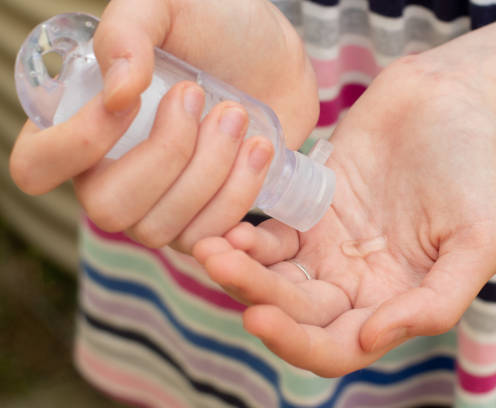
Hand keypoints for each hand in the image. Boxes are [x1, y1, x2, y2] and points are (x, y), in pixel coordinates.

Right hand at [10, 0, 318, 251]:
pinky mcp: (206, 217)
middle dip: (167, 154)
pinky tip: (259, 149)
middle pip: (108, 209)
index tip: (133, 99)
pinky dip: (238, 195)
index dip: (78, 144)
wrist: (275, 56)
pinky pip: (207, 237)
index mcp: (84, 124)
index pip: (38, 166)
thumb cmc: (214, 26)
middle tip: (200, 96)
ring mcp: (162, 204)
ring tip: (239, 116)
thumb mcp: (165, 7)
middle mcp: (114, 174)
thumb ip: (127, 34)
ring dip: (210, 170)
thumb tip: (116, 94)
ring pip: (162, 229)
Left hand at [193, 56, 495, 376]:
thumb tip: (373, 338)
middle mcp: (357, 286)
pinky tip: (229, 231)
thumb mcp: (480, 240)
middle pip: (296, 315)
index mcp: (396, 303)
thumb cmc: (472, 169)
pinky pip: (270, 241)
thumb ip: (437, 301)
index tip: (260, 317)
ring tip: (210, 249)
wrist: (444, 101)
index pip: (337, 347)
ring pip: (275, 281)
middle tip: (218, 265)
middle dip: (256, 298)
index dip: (297, 342)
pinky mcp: (309, 215)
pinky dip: (247, 241)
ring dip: (240, 273)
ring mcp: (329, 251)